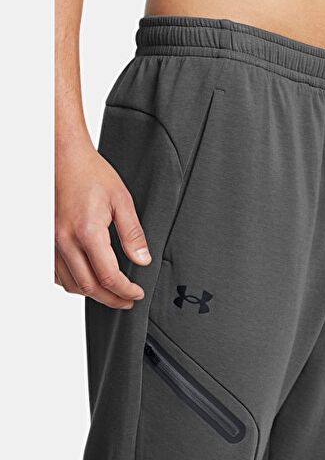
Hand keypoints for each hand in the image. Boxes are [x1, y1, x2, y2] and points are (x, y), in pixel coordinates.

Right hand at [55, 140, 150, 308]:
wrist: (63, 158)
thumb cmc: (90, 173)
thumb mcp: (122, 200)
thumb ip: (133, 234)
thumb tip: (142, 260)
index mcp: (87, 232)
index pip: (108, 277)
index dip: (125, 290)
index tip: (137, 293)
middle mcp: (65, 241)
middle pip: (89, 287)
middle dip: (112, 299)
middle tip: (128, 300)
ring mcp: (53, 243)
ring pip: (71, 284)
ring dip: (93, 294)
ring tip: (112, 293)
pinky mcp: (47, 242)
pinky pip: (58, 274)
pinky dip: (75, 283)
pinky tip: (89, 279)